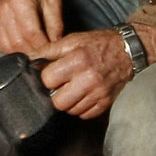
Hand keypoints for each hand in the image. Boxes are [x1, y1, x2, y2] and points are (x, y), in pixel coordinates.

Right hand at [0, 0, 62, 56]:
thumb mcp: (54, 1)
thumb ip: (56, 24)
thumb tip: (55, 45)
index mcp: (21, 1)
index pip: (32, 34)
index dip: (43, 46)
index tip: (51, 50)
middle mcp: (4, 10)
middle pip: (18, 43)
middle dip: (33, 52)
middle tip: (44, 52)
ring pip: (7, 46)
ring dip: (21, 53)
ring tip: (32, 49)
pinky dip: (8, 49)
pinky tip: (18, 45)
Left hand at [32, 20, 155, 120]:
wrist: (128, 51)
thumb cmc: (98, 44)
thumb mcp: (73, 40)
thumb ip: (49, 51)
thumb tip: (27, 59)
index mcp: (78, 60)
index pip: (48, 80)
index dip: (47, 78)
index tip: (51, 74)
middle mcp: (89, 78)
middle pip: (58, 102)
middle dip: (55, 95)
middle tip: (60, 86)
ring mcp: (99, 93)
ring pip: (70, 110)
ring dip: (68, 102)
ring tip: (72, 89)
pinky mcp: (106, 102)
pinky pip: (84, 115)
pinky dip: (80, 107)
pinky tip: (82, 95)